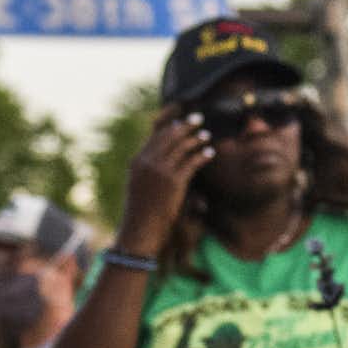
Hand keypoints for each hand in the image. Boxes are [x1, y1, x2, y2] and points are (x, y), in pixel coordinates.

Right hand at [117, 109, 214, 254]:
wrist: (141, 228)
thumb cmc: (141, 210)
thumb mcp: (138, 185)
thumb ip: (146, 169)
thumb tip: (158, 157)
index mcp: (137, 161)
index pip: (156, 136)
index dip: (170, 126)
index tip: (181, 121)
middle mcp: (148, 162)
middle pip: (170, 136)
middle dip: (185, 126)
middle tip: (198, 119)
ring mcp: (160, 171)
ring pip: (182, 147)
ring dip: (196, 138)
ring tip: (206, 135)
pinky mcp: (174, 181)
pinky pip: (192, 162)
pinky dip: (202, 155)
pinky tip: (210, 152)